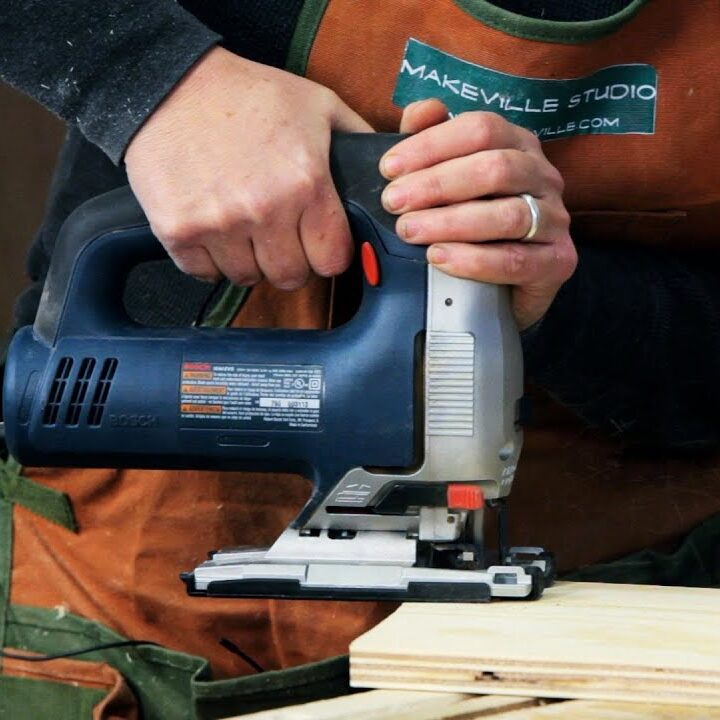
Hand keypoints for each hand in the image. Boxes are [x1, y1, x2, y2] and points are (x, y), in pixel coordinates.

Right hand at [125, 47, 371, 288]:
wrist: (171, 85)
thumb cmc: (247, 96)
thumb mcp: (319, 106)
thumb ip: (358, 143)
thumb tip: (389, 174)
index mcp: (306, 183)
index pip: (332, 261)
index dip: (328, 255)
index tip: (318, 245)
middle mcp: (264, 209)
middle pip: (291, 277)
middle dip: (290, 261)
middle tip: (279, 235)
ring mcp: (219, 223)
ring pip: (247, 278)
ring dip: (249, 261)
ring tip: (243, 226)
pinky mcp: (178, 230)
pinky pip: (204, 274)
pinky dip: (210, 260)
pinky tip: (214, 229)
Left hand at [379, 100, 575, 329]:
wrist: (502, 283)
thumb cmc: (472, 220)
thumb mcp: (447, 176)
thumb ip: (432, 141)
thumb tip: (421, 112)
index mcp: (517, 144)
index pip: (480, 128)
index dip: (431, 145)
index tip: (389, 168)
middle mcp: (542, 175)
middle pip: (495, 168)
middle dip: (436, 185)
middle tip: (394, 203)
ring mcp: (555, 219)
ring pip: (507, 215)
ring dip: (451, 222)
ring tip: (409, 231)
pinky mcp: (558, 261)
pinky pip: (516, 260)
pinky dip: (474, 261)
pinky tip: (439, 258)